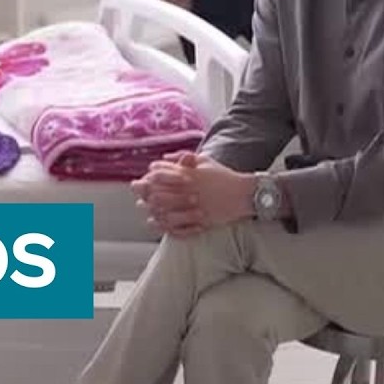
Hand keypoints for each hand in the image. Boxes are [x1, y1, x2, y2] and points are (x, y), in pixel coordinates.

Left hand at [133, 152, 255, 236]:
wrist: (245, 194)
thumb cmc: (224, 176)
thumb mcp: (204, 160)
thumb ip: (183, 157)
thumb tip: (163, 157)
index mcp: (190, 175)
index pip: (160, 175)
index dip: (148, 177)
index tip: (143, 179)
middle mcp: (190, 191)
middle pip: (158, 194)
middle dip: (145, 194)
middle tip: (137, 194)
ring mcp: (196, 208)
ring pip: (165, 212)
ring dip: (152, 210)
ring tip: (145, 209)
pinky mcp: (202, 221)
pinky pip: (178, 227)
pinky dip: (165, 226)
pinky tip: (156, 223)